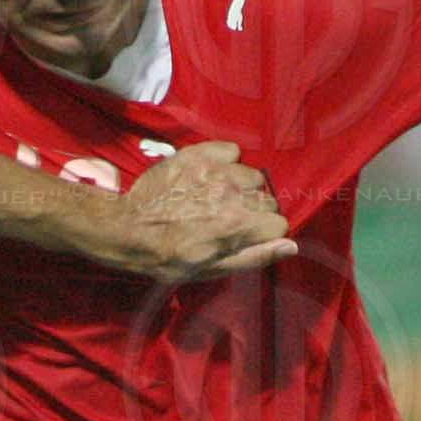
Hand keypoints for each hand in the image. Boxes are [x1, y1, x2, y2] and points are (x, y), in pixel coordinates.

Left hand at [121, 142, 298, 279]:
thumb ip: (254, 256)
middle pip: (268, 199)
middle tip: (227, 220)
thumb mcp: (212, 269)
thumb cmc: (170, 257)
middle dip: (254, 211)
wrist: (129, 229)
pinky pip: (231, 151)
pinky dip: (226, 162)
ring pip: (252, 176)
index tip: (246, 237)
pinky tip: (210, 177)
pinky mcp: (198, 155)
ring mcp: (215, 172)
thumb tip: (291, 245)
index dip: (264, 233)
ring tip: (217, 198)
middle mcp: (232, 194)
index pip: (279, 224)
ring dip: (241, 187)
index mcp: (237, 226)